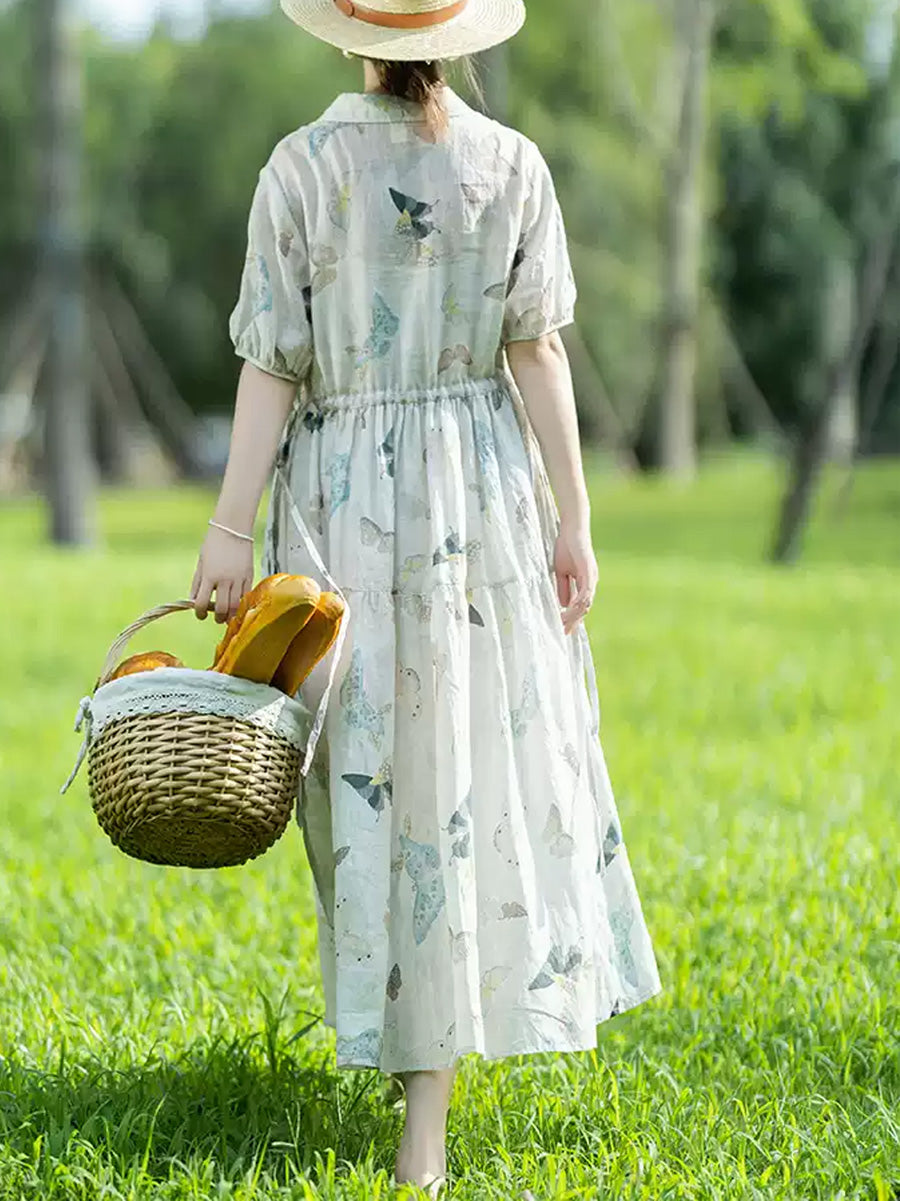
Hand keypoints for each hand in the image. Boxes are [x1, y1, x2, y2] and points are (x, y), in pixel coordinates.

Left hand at [190, 527, 253, 622]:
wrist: (232, 528)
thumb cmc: (213, 543)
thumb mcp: (201, 563)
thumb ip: (197, 583)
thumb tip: (194, 600)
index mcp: (209, 576)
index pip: (202, 602)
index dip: (200, 613)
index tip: (200, 614)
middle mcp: (225, 579)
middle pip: (222, 608)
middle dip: (218, 617)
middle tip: (216, 618)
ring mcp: (239, 578)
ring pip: (236, 605)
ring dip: (231, 614)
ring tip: (227, 615)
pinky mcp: (249, 575)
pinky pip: (246, 595)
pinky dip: (241, 603)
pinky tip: (236, 603)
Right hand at [553, 519, 597, 634]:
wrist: (572, 528)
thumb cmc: (566, 546)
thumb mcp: (561, 571)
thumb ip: (563, 587)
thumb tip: (562, 604)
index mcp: (585, 583)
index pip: (580, 606)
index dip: (572, 619)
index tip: (563, 630)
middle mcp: (591, 582)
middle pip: (585, 608)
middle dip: (573, 622)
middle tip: (563, 633)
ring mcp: (591, 577)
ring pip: (586, 603)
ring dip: (574, 615)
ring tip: (564, 624)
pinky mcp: (588, 571)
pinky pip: (585, 591)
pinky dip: (578, 602)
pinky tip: (570, 610)